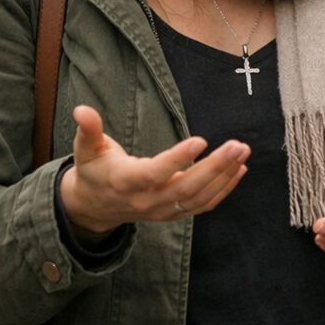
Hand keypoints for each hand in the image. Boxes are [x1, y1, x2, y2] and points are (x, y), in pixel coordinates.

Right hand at [59, 105, 249, 234]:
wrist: (94, 207)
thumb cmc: (94, 170)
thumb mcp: (86, 149)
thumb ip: (89, 130)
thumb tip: (81, 110)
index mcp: (125, 181)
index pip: (154, 173)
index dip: (177, 159)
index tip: (201, 140)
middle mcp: (146, 200)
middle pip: (185, 188)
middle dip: (215, 167)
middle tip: (238, 145)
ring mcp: (161, 211)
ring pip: (198, 199)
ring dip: (225, 176)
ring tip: (244, 152)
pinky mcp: (172, 214)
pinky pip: (202, 206)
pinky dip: (223, 190)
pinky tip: (240, 170)